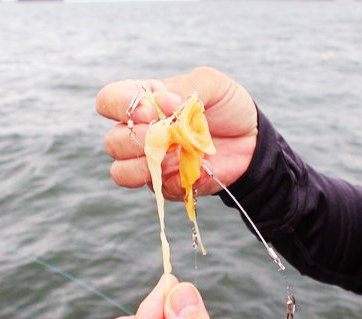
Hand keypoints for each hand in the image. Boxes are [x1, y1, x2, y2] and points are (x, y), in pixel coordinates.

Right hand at [96, 67, 256, 199]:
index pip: (109, 101)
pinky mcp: (167, 184)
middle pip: (112, 141)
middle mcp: (140, 132)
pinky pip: (155, 190)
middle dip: (135, 139)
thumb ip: (185, 87)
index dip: (120, 106)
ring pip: (121, 171)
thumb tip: (162, 103)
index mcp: (144, 101)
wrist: (252, 142)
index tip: (150, 110)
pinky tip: (195, 169)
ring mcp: (151, 161)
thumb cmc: (228, 107)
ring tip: (173, 155)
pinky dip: (173, 181)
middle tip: (166, 134)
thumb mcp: (212, 84)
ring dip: (143, 165)